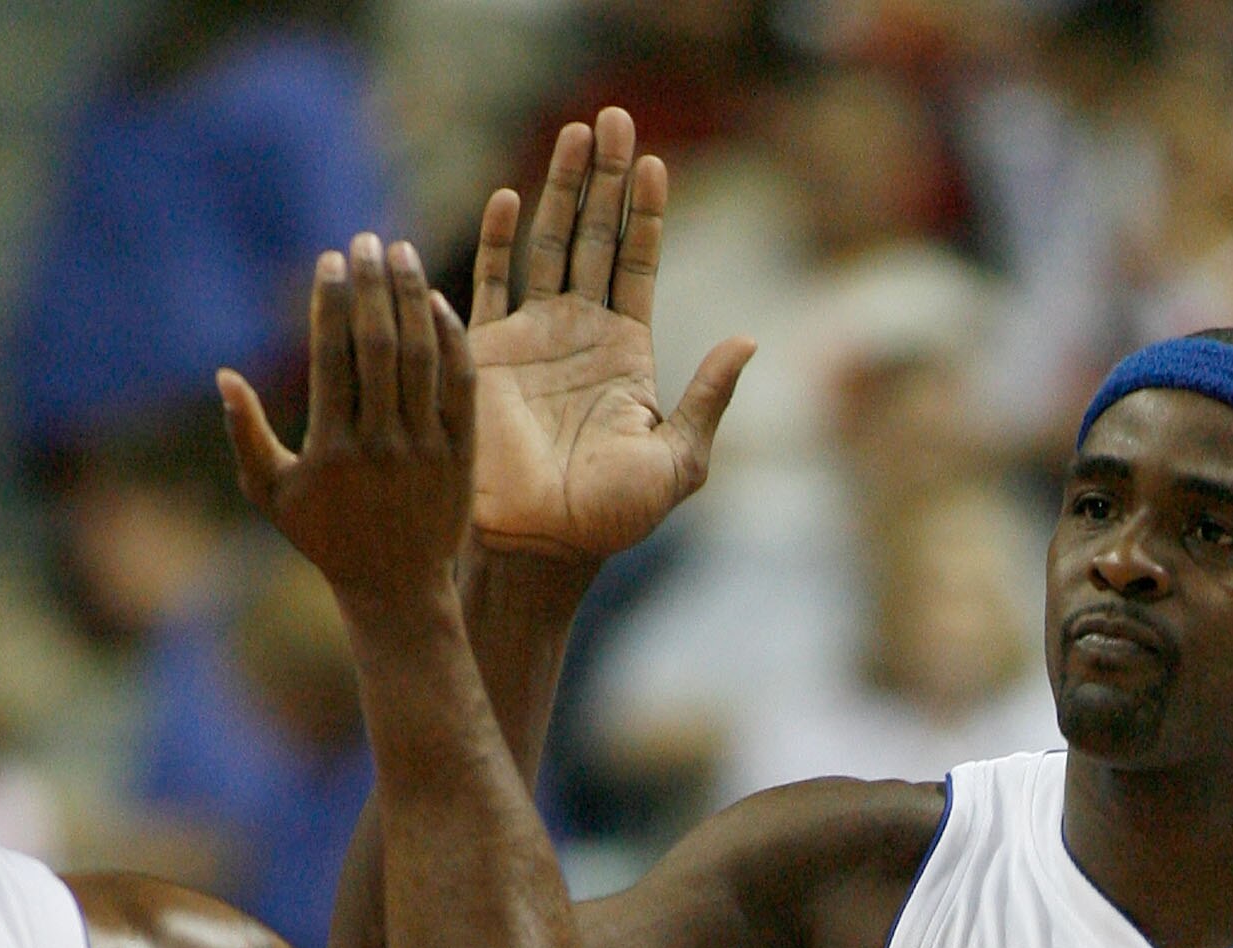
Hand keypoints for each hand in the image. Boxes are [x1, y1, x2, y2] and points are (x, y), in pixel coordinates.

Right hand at [218, 233, 472, 618]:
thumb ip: (246, 436)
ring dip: (413, 298)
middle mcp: (381, 446)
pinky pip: (461, 387)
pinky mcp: (462, 458)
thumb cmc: (327, 538)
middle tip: (368, 240)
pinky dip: (451, 341)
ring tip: (403, 254)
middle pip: (380, 346)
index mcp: (332, 449)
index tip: (332, 259)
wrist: (397, 590)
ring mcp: (426, 451)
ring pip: (423, 358)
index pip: (333, 357)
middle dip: (373, 285)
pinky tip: (438, 304)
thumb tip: (224, 376)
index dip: (332, 301)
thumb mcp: (274, 495)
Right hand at [466, 109, 754, 561]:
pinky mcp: (486, 351)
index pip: (639, 264)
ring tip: (577, 132)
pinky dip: (500, 238)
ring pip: (549, 244)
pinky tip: (514, 196)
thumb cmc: (612, 516)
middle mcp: (579, 335)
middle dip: (605, 178)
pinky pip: (491, 282)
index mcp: (626, 354)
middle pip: (595, 237)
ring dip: (561, 187)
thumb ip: (708, 399)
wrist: (541, 544)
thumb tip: (747, 339)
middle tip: (613, 117)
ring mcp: (532, 338)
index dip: (646, 214)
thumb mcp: (679, 461)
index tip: (655, 163)